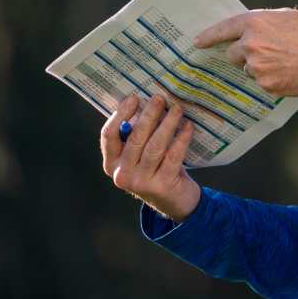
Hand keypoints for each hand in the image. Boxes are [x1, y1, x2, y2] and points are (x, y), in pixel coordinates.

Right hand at [100, 94, 200, 220]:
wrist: (173, 201)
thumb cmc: (155, 169)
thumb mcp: (139, 155)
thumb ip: (135, 134)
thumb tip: (143, 101)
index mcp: (111, 164)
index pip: (108, 136)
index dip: (120, 114)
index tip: (134, 97)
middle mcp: (122, 174)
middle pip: (134, 138)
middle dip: (148, 115)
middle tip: (160, 98)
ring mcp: (141, 182)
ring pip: (154, 146)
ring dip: (167, 124)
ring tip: (177, 109)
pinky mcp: (162, 185)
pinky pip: (173, 156)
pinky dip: (181, 138)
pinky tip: (188, 126)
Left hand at [194, 8, 297, 96]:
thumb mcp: (288, 17)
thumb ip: (265, 23)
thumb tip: (252, 31)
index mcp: (255, 22)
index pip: (223, 29)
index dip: (209, 36)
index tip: (198, 42)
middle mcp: (251, 44)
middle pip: (233, 53)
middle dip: (242, 54)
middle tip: (262, 53)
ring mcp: (257, 66)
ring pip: (249, 69)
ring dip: (260, 67)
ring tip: (284, 62)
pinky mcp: (265, 84)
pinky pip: (261, 82)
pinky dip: (271, 79)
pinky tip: (288, 73)